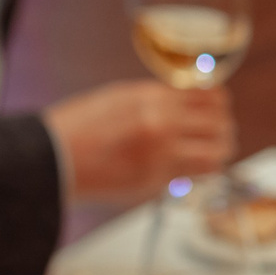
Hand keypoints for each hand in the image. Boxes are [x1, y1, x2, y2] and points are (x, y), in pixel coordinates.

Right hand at [45, 80, 235, 200]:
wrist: (52, 158)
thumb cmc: (79, 127)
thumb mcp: (120, 97)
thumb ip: (157, 100)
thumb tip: (189, 104)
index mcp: (151, 96)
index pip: (209, 95)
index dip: (219, 102)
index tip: (218, 107)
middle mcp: (161, 121)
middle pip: (219, 122)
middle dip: (223, 127)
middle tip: (221, 132)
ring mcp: (161, 152)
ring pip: (217, 151)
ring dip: (220, 150)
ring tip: (215, 151)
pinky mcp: (157, 179)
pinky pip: (198, 174)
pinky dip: (204, 170)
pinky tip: (199, 168)